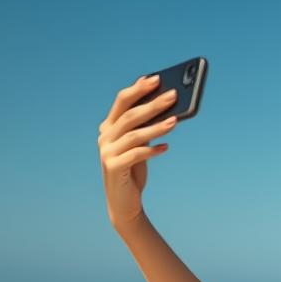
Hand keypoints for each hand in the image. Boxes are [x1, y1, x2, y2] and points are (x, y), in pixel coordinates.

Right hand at [97, 74, 178, 226]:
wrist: (123, 202)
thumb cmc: (134, 170)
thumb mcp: (140, 146)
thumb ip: (146, 127)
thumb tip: (168, 108)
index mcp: (109, 126)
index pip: (122, 101)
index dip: (138, 89)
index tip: (156, 79)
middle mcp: (105, 136)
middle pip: (130, 115)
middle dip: (153, 104)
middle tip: (173, 95)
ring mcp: (107, 152)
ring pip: (134, 134)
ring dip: (156, 127)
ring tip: (175, 121)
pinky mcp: (113, 167)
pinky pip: (135, 155)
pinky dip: (151, 150)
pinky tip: (166, 148)